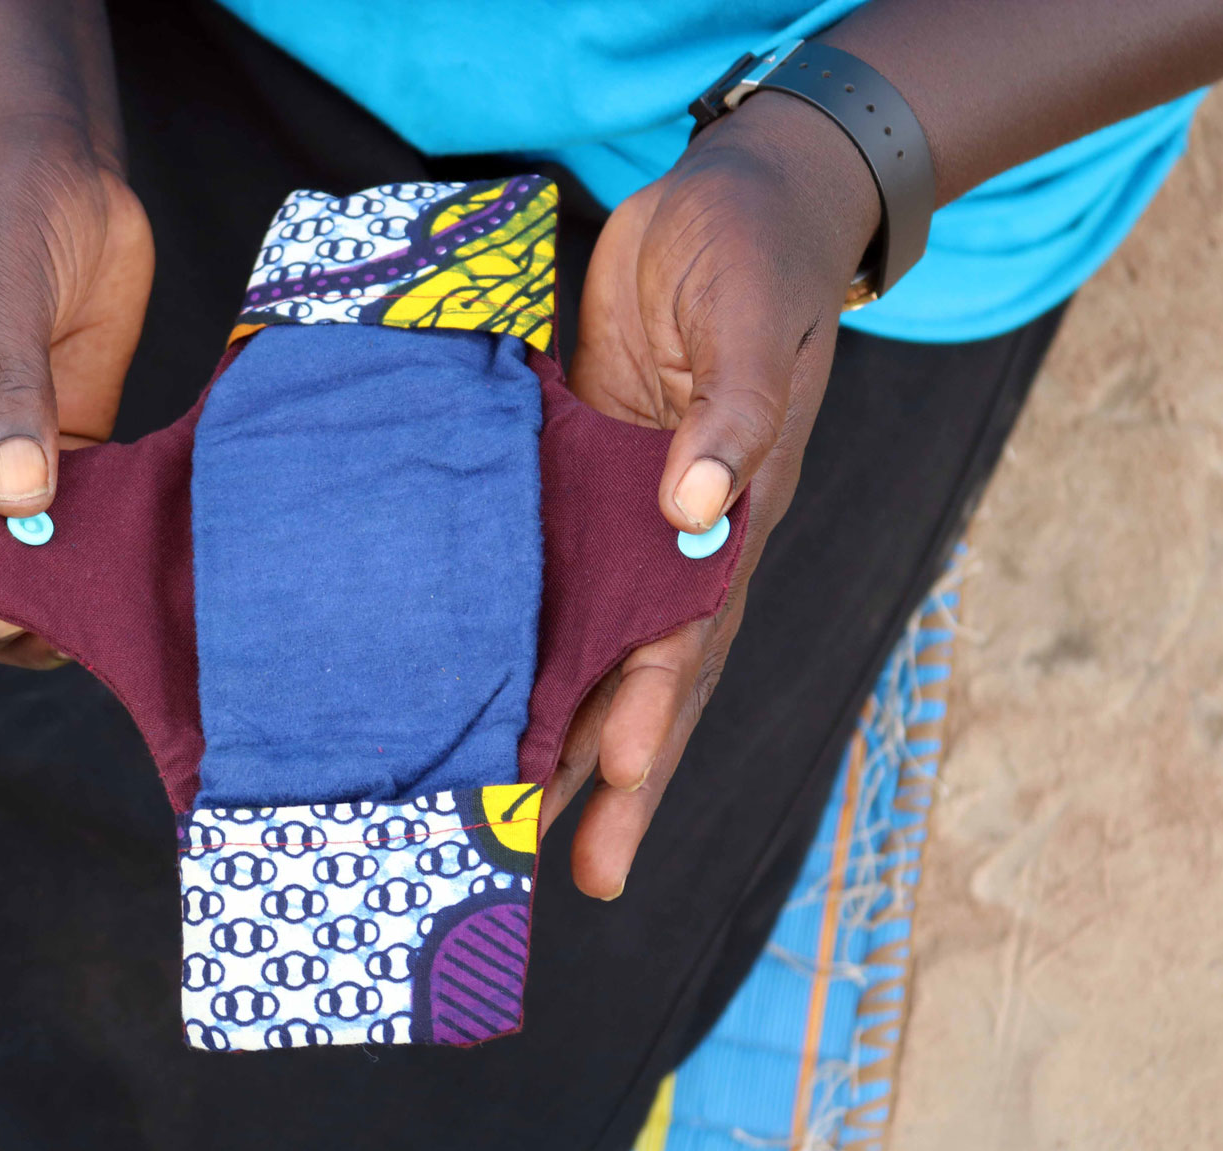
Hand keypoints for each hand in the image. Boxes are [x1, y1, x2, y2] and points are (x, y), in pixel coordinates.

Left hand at [546, 96, 880, 897]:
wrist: (726, 202)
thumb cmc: (752, 255)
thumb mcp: (749, 320)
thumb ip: (735, 411)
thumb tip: (701, 505)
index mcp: (730, 521)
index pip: (690, 642)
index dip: (656, 718)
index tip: (619, 792)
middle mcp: (676, 543)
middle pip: (644, 678)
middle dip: (614, 776)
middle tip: (579, 875)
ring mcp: (622, 519)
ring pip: (589, 645)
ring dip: (558, 728)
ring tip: (507, 814)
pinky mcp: (575, 480)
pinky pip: (545, 575)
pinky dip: (517, 634)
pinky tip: (470, 679)